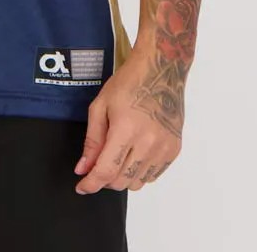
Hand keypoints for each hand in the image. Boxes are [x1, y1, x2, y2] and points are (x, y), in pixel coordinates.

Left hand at [72, 57, 181, 192]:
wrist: (161, 70)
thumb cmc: (129, 83)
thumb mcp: (101, 106)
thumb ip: (92, 141)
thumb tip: (83, 168)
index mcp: (126, 129)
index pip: (106, 171)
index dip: (91, 183)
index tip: (82, 186)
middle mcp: (148, 142)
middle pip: (121, 181)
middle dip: (104, 178)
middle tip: (98, 163)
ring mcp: (163, 148)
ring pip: (137, 183)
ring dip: (122, 176)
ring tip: (118, 154)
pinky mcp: (174, 150)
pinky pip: (153, 176)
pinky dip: (139, 172)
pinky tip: (134, 153)